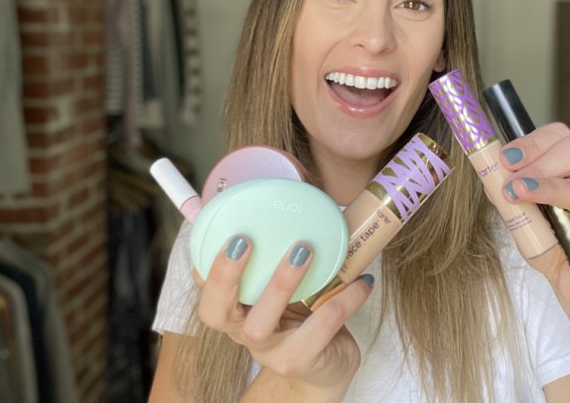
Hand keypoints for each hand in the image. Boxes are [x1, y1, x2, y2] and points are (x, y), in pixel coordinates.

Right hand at [193, 237, 373, 391]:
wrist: (328, 365)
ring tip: (304, 249)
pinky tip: (361, 280)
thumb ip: (279, 258)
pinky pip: (322, 325)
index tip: (224, 235)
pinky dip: (344, 298)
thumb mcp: (286, 290)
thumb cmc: (303, 318)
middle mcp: (245, 333)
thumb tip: (292, 203)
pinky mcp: (301, 360)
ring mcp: (271, 351)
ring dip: (280, 282)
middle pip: (217, 312)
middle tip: (244, 240)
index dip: (207, 269)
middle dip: (226, 276)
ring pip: (261, 324)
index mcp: (236, 313)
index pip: (208, 292)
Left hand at [498, 123, 569, 312]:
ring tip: (521, 191)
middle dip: (536, 161)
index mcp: (565, 171)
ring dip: (548, 181)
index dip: (530, 142)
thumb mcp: (522, 221)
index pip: (555, 138)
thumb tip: (489, 175)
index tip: (506, 157)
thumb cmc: (551, 249)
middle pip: (569, 149)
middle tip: (512, 182)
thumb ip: (508, 199)